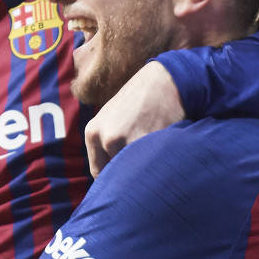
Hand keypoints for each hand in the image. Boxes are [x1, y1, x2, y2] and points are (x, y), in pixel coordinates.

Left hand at [85, 61, 184, 175]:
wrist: (165, 81)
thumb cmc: (140, 100)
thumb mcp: (111, 118)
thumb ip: (105, 142)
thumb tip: (111, 175)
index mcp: (93, 132)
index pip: (98, 171)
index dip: (114, 178)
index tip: (126, 178)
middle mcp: (105, 138)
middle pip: (116, 174)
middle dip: (129, 175)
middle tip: (142, 171)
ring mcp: (126, 140)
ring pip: (135, 170)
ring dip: (145, 169)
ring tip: (154, 155)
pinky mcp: (148, 140)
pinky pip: (152, 163)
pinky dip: (158, 162)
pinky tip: (163, 149)